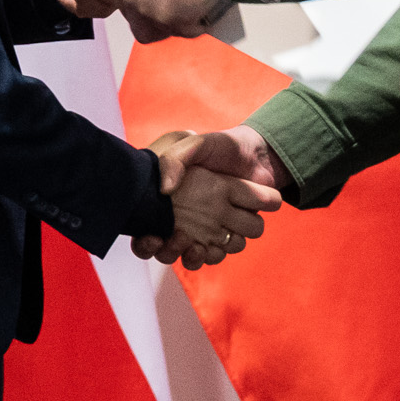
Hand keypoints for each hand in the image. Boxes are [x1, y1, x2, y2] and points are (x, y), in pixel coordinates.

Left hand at [93, 0, 222, 41]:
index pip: (127, 7)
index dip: (145, 5)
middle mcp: (134, 0)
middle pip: (143, 24)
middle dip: (159, 18)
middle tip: (178, 4)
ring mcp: (152, 13)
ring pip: (163, 31)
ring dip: (177, 24)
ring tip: (192, 6)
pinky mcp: (172, 23)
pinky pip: (186, 32)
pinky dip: (196, 25)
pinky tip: (203, 11)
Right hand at [138, 127, 292, 264]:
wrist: (256, 155)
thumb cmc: (220, 147)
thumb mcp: (195, 144)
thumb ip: (174, 159)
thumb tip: (165, 190)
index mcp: (167, 198)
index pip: (143, 231)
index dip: (144, 242)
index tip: (154, 236)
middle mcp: (181, 218)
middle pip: (165, 251)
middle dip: (171, 249)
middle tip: (181, 235)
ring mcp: (203, 230)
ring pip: (190, 257)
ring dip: (194, 252)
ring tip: (196, 240)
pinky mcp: (224, 237)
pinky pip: (215, 256)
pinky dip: (216, 253)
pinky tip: (218, 239)